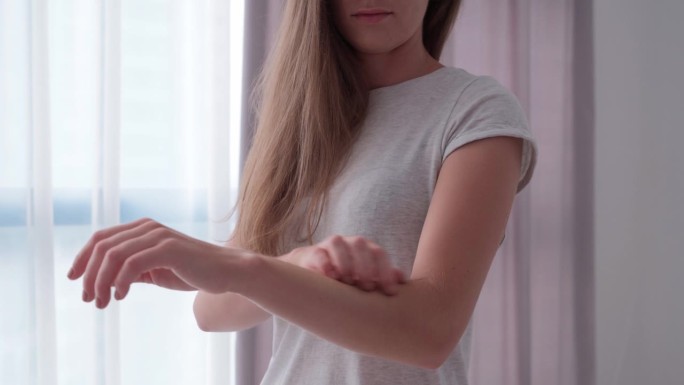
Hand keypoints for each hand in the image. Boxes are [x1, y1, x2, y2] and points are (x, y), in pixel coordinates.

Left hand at [67, 218, 249, 308]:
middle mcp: (148, 227)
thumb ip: (133, 270)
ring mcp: (158, 236)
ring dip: (101, 282)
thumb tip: (105, 280)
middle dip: (89, 274)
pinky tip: (120, 296)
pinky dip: (120, 282)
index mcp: (143, 228)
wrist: (226, 272)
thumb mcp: (156, 271)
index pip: (102, 238)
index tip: (73, 279)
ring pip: (113, 256)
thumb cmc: (193, 272)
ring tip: (101, 302)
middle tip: (88, 298)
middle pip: (102, 246)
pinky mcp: (168, 249)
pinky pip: (132, 264)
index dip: (82, 257)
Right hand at [283, 235, 405, 295]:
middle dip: (366, 267)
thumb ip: (383, 277)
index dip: (386, 272)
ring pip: (338, 243)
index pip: (380, 254)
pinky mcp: (313, 252)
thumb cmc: (348, 276)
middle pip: (361, 245)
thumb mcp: (366, 277)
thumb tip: (403, 280)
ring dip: (345, 263)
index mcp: (367, 249)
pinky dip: (325, 264)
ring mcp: (330, 246)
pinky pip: (319, 254)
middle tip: (367, 287)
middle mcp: (350, 243)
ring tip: (347, 282)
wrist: (315, 271)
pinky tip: (331, 277)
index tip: (389, 292)